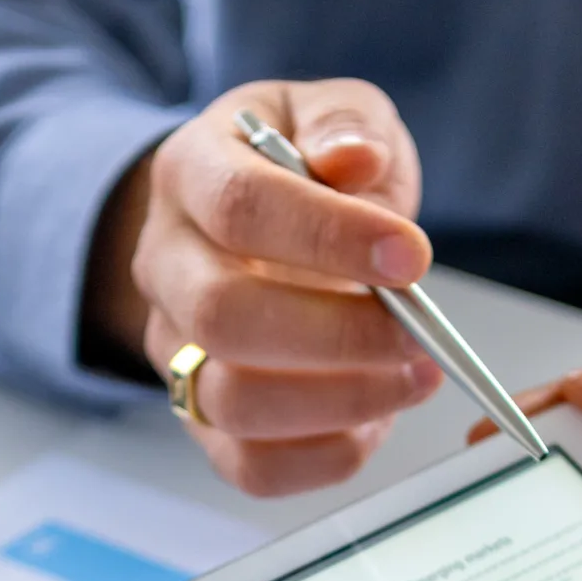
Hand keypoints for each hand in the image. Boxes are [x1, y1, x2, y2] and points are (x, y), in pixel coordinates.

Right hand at [84, 79, 441, 495]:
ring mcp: (175, 350)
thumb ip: (345, 125)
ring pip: (231, 403)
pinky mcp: (204, 419)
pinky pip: (250, 467)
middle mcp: (164, 266)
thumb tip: (356, 160)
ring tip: (414, 376)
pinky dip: (325, 457)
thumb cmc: (298, 168)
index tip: (412, 254)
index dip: (328, 237)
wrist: (245, 223)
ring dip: (340, 401)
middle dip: (337, 335)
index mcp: (189, 173)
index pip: (239, 208)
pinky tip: (377, 418)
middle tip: (417, 333)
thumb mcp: (325, 113)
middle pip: (222, 317)